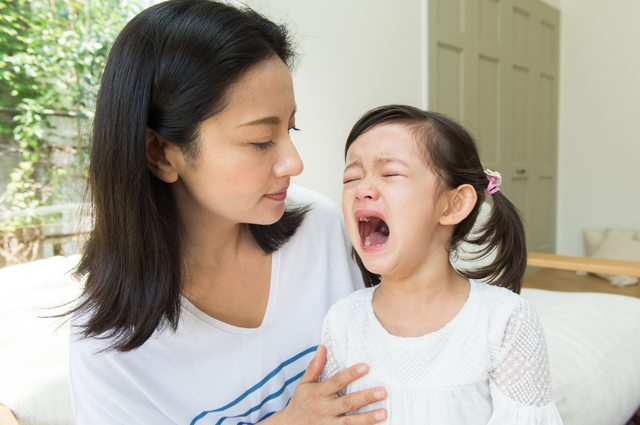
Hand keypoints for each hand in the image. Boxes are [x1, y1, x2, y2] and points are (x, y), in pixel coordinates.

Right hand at [268, 345, 387, 423]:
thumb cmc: (300, 403)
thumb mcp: (304, 383)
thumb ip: (314, 366)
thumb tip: (322, 347)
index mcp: (319, 392)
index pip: (337, 381)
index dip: (351, 374)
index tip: (366, 367)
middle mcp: (325, 408)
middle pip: (348, 402)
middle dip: (366, 397)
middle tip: (382, 392)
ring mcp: (329, 423)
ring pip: (351, 421)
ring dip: (368, 418)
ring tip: (384, 413)